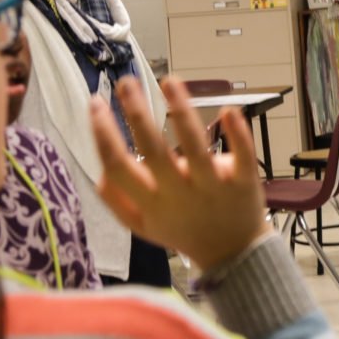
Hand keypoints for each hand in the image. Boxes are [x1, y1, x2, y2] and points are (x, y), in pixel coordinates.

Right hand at [92, 77, 270, 270]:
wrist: (233, 256)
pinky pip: (240, 157)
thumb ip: (117, 200)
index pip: (118, 167)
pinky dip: (237, 135)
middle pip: (153, 151)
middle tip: (126, 82)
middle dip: (137, 115)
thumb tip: (99, 170)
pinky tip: (229, 110)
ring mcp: (212, 187)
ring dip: (182, 112)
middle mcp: (178, 194)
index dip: (103, 135)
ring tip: (170, 82)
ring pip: (195, 147)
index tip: (95, 103)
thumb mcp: (142, 226)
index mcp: (150, 203)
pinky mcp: (243, 183)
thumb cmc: (183, 231)